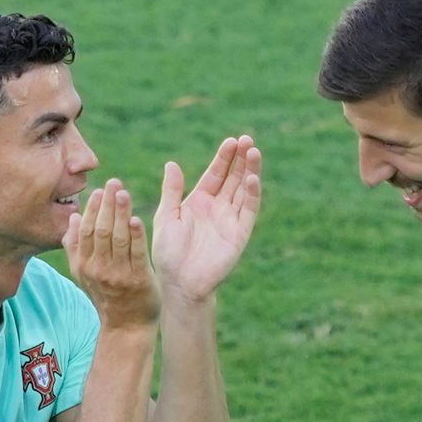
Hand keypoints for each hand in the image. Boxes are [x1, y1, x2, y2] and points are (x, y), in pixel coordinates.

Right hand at [64, 178, 159, 330]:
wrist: (126, 327)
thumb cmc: (107, 295)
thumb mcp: (84, 273)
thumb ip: (75, 247)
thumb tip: (71, 217)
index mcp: (83, 265)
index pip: (85, 231)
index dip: (91, 210)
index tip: (98, 191)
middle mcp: (98, 269)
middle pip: (100, 231)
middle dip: (106, 205)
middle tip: (113, 183)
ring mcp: (117, 275)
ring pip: (117, 239)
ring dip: (120, 214)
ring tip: (123, 193)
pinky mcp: (138, 280)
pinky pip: (136, 254)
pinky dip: (136, 236)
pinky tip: (136, 219)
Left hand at [151, 135, 262, 302]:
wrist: (180, 282)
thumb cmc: (169, 253)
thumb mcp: (167, 216)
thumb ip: (172, 190)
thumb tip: (172, 163)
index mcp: (199, 201)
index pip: (215, 174)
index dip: (224, 158)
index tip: (231, 141)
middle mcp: (217, 208)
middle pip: (233, 178)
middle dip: (240, 159)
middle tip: (247, 139)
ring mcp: (230, 220)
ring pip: (243, 190)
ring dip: (249, 171)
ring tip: (254, 151)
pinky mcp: (239, 233)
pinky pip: (248, 211)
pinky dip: (252, 194)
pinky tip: (253, 178)